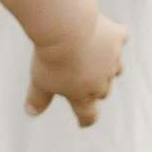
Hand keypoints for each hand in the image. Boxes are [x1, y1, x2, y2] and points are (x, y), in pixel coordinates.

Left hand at [25, 0, 127, 128]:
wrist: (67, 28)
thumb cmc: (52, 58)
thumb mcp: (40, 81)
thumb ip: (38, 99)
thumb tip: (30, 112)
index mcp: (84, 96)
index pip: (89, 115)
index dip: (85, 119)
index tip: (82, 122)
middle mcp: (103, 81)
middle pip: (103, 91)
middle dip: (95, 88)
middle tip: (83, 82)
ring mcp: (113, 59)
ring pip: (117, 68)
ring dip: (109, 66)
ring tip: (99, 60)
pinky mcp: (117, 37)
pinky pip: (120, 38)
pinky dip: (116, 36)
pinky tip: (108, 32)